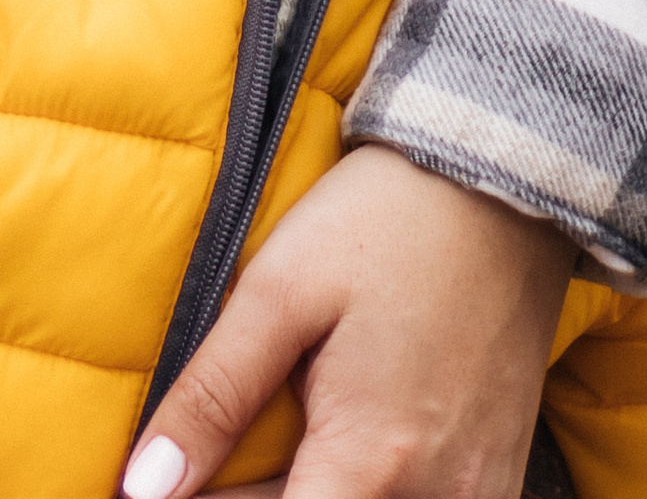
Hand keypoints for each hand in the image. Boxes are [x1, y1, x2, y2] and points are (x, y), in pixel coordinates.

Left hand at [121, 147, 573, 498]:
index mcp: (370, 462)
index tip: (187, 478)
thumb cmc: (386, 221)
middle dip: (259, 496)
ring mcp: (475, 493)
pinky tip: (343, 450)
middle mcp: (434, 496)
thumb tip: (142, 488)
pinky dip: (371, 492)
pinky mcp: (499, 475)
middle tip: (224, 455)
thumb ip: (212, 397)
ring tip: (285, 443)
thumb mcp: (281, 290)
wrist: (504, 179)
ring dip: (311, 494)